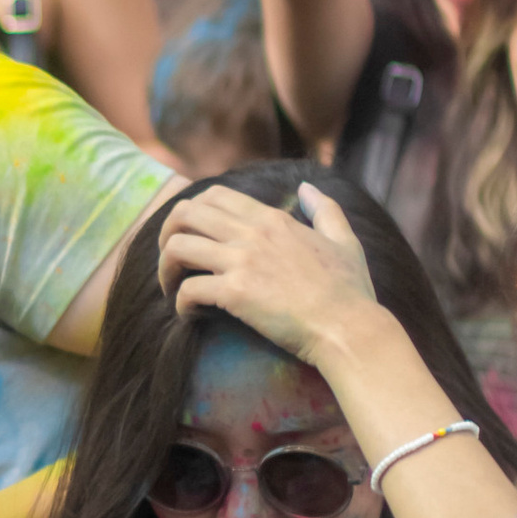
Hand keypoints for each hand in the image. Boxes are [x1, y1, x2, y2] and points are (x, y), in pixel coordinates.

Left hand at [160, 180, 381, 369]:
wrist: (350, 329)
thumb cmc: (350, 292)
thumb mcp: (345, 241)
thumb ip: (326, 210)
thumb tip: (307, 189)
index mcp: (273, 219)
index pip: (215, 196)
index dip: (192, 211)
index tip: (190, 234)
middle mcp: (253, 234)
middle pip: (186, 213)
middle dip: (167, 233)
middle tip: (171, 260)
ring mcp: (242, 262)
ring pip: (178, 248)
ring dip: (166, 268)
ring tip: (172, 288)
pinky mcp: (236, 294)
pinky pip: (188, 290)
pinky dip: (181, 304)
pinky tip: (190, 316)